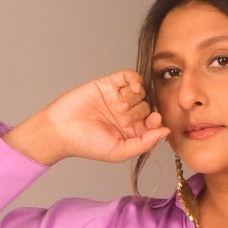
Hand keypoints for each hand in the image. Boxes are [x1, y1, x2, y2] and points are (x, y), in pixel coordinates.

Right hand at [9, 70, 170, 166]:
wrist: (61, 129)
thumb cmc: (87, 144)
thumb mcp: (119, 151)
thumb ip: (144, 143)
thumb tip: (166, 131)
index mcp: (131, 132)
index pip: (153, 123)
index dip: (157, 121)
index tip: (153, 121)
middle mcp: (127, 114)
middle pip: (148, 107)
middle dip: (140, 112)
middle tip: (123, 119)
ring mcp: (118, 98)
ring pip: (141, 92)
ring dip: (134, 99)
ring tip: (118, 109)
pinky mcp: (109, 84)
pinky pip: (129, 76)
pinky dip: (135, 80)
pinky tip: (132, 88)